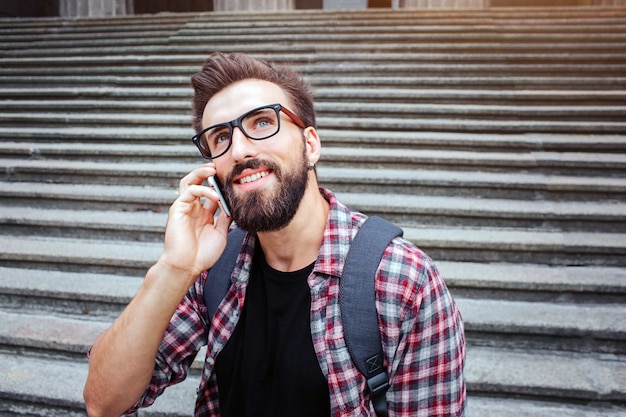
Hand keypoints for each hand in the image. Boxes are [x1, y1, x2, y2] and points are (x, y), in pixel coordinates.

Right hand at [158, 163, 232, 282]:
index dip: (220, 185)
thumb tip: (234, 207)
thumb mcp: (221, 234)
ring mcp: (185, 208)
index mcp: (204, 214)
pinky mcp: (178, 209)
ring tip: (212, 170)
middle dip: (207, 173)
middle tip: (218, 167)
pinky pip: (189, 192)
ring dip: (200, 173)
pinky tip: (214, 195)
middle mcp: (194, 208)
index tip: (233, 179)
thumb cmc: (203, 254)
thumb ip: (225, 219)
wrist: (188, 266)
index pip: (211, 193)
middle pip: (198, 183)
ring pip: (190, 182)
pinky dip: (203, 190)